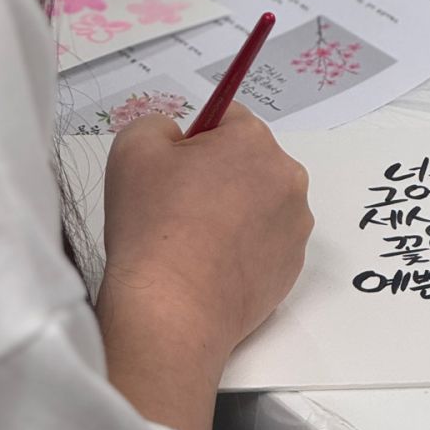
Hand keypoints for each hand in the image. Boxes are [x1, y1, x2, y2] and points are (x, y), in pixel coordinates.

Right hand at [95, 105, 312, 429]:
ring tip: (193, 241)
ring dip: (233, 211)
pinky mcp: (293, 268)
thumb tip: (178, 138)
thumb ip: (158, 125)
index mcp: (255, 142)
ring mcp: (296, 227)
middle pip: (249, 162)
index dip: (194, 141)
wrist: (174, 310)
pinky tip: (211, 266)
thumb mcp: (133, 148)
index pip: (227, 119)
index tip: (173, 170)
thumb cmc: (153, 224)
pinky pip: (265, 243)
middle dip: (217, 175)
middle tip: (177, 205)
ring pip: (259, 203)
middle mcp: (289, 179)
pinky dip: (243, 248)